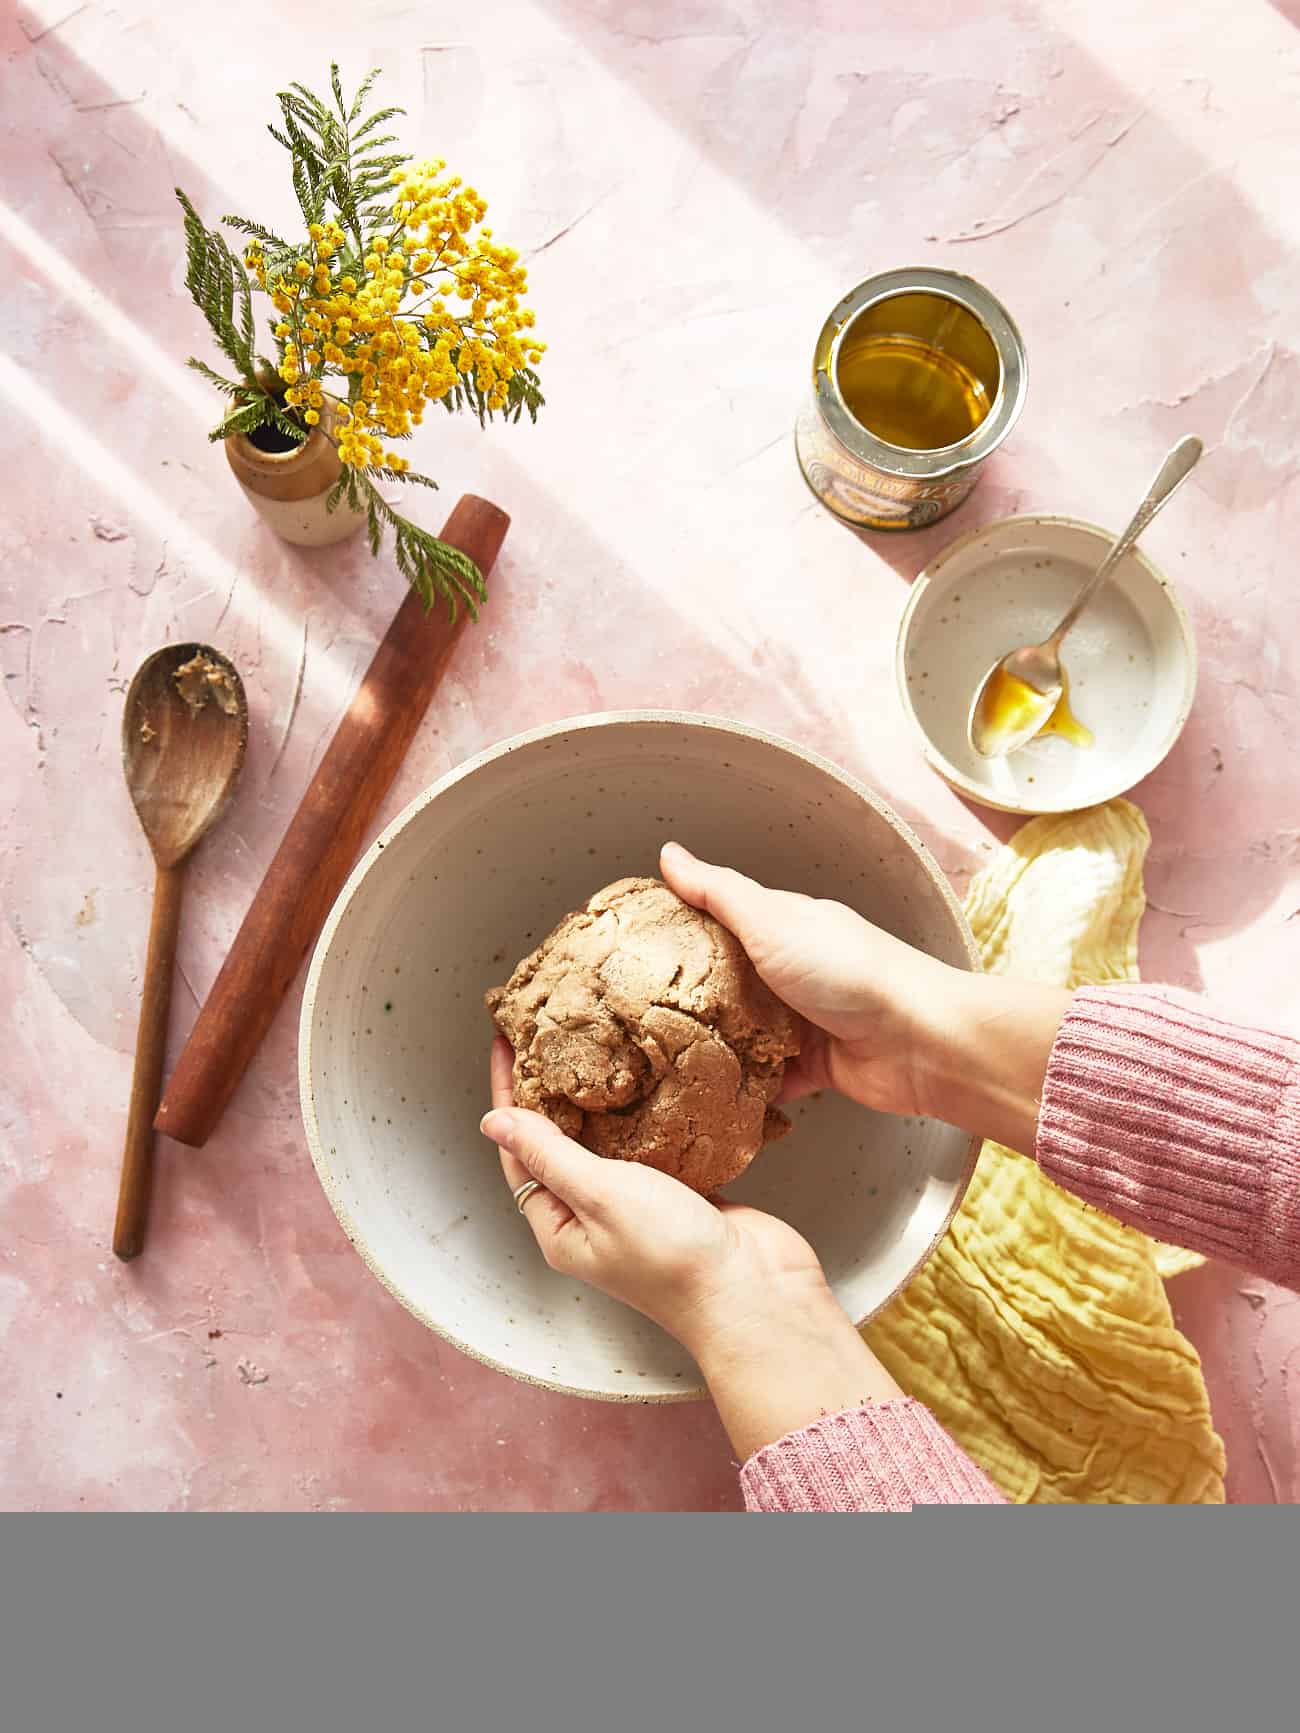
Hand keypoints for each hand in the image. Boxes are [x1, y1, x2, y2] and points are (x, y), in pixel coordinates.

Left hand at [484, 1038, 901, 1458]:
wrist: (756, 1294)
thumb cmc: (673, 1255)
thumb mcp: (600, 1196)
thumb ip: (550, 1154)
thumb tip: (493, 1122)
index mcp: (561, 1228)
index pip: (520, 1153)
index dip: (510, 1096)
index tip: (508, 1043)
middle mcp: (593, 1219)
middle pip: (559, 1144)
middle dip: (553, 1090)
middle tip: (551, 1033)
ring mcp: (639, 1207)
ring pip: (608, 1142)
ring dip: (602, 1098)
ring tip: (597, 1045)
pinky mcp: (681, 1195)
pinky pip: (653, 1146)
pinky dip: (648, 1113)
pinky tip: (652, 1079)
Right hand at [660, 841, 962, 1117]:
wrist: (919, 1043)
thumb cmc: (851, 971)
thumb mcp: (773, 920)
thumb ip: (719, 892)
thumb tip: (670, 855)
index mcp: (785, 925)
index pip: (721, 918)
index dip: (678, 928)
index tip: (630, 946)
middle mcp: (794, 969)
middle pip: (728, 981)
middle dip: (689, 997)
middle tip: (632, 1013)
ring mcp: (805, 1020)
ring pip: (744, 1033)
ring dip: (714, 1046)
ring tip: (659, 1059)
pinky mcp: (815, 1068)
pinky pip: (768, 1079)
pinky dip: (744, 1088)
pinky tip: (707, 1094)